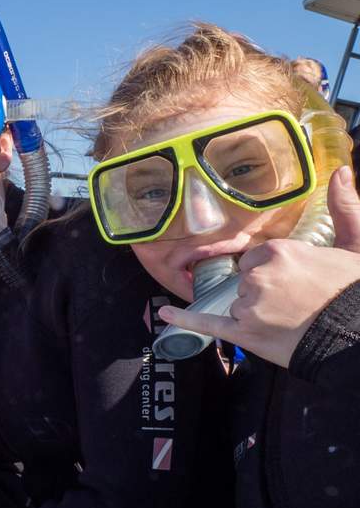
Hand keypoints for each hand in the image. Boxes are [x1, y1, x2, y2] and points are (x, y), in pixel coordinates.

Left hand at [158, 168, 359, 367]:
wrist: (355, 335)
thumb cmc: (353, 291)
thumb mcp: (354, 245)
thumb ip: (344, 207)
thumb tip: (342, 171)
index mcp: (278, 252)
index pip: (256, 259)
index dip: (273, 272)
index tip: (293, 281)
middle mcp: (258, 277)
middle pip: (244, 282)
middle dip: (263, 291)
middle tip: (294, 302)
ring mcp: (248, 306)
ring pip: (237, 305)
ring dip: (255, 312)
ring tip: (286, 319)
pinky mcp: (243, 333)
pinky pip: (206, 324)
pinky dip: (185, 320)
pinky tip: (166, 316)